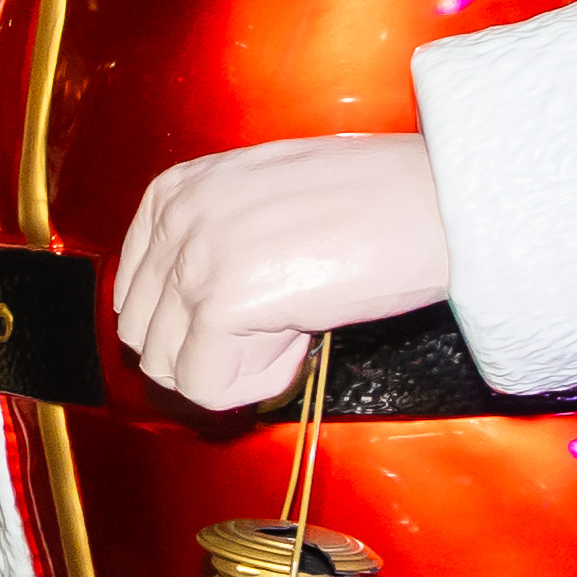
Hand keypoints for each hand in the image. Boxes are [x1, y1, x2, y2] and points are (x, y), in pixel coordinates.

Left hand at [110, 135, 452, 410]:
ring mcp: (192, 259)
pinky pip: (203, 386)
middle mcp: (173, 219)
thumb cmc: (373, 203)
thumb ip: (213, 247)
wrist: (440, 202)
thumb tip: (187, 322)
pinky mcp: (220, 302)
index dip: (196, 322)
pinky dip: (254, 383)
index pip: (135, 295)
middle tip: (283, 322)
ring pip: (168, 367)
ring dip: (233, 366)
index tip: (255, 308)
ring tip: (294, 326)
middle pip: (145, 335)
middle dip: (211, 347)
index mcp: (174, 190)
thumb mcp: (263, 204)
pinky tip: (300, 341)